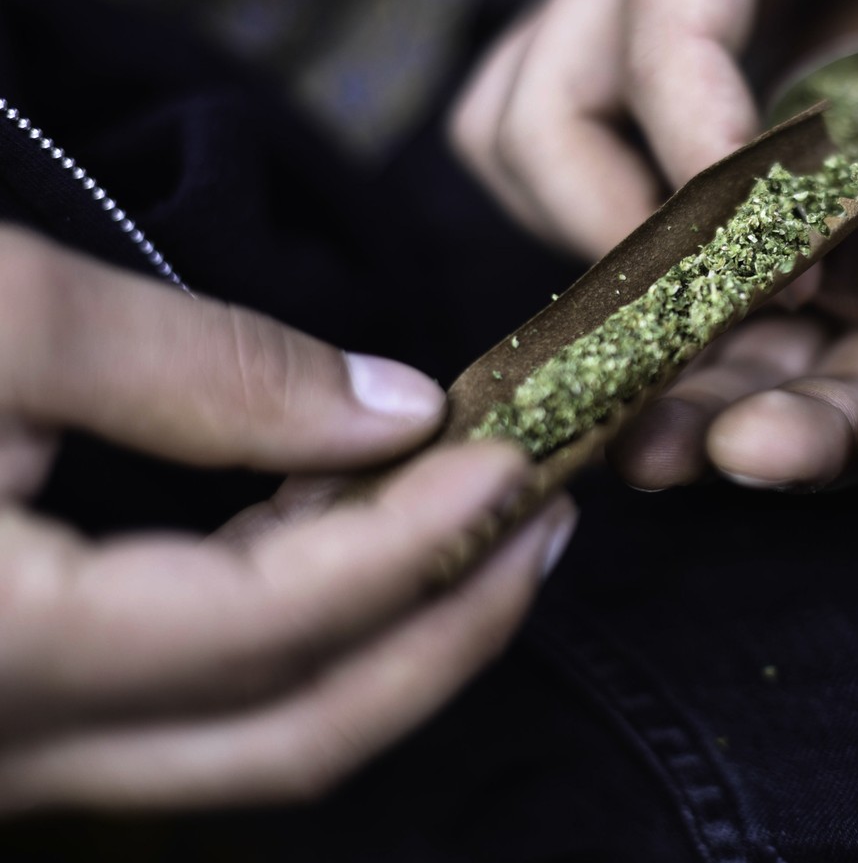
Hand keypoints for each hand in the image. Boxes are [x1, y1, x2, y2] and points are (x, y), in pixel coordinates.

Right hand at [0, 228, 575, 812]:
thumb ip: (200, 369)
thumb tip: (390, 412)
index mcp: (10, 655)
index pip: (277, 623)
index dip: (416, 541)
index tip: (515, 458)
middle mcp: (12, 745)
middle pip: (297, 728)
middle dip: (450, 628)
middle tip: (546, 518)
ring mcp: (11, 747)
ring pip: (248, 735)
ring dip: (384, 633)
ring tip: (479, 517)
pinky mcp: (15, 706)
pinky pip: (187, 707)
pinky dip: (292, 631)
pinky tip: (345, 531)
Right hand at [451, 0, 857, 257]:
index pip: (670, 52)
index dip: (720, 178)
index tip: (798, 260)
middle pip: (543, 119)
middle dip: (626, 228)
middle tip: (735, 290)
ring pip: (507, 129)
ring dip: (583, 219)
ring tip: (698, 270)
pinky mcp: (582, 8)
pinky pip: (518, 119)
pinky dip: (570, 189)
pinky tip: (665, 216)